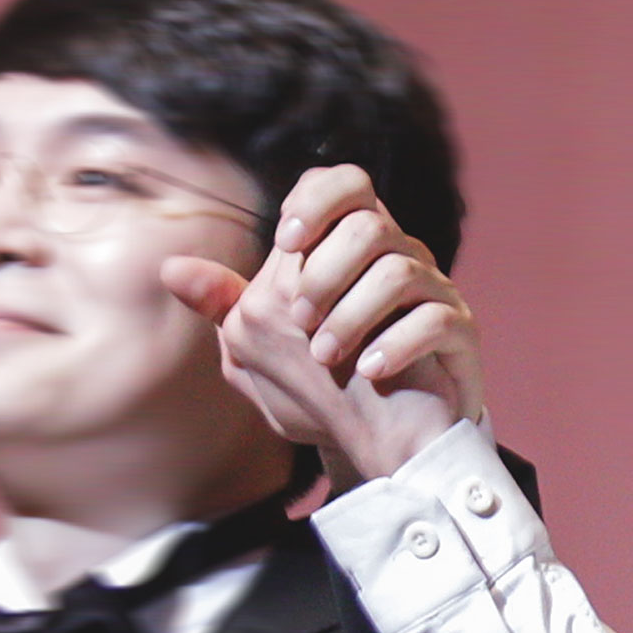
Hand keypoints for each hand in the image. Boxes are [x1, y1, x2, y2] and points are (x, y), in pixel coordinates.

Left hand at [164, 166, 483, 482]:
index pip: (346, 183)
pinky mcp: (461, 333)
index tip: (285, 244)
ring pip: (400, 270)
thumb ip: (225, 308)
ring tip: (327, 357)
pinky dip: (395, 345)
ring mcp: (436, 295)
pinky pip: (436, 318)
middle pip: (370, 224)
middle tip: (300, 322)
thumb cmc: (325, 392)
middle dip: (323, 274)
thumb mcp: (261, 350)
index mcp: (352, 253)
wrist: (383, 448)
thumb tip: (172, 271)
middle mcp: (400, 262)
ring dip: (351, 316)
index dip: (315, 200)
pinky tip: (369, 372)